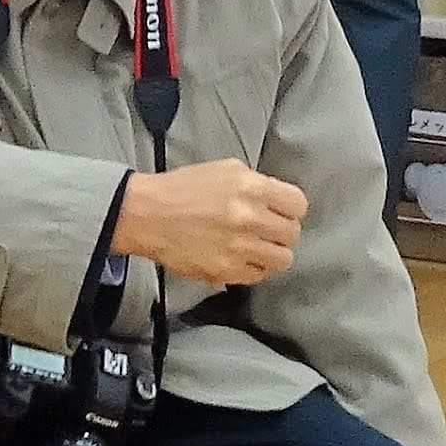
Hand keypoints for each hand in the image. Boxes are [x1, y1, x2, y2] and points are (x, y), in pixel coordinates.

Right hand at [116, 159, 307, 286]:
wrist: (147, 214)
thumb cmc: (183, 189)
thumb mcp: (226, 170)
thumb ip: (258, 184)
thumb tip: (278, 201)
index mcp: (252, 188)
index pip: (298, 205)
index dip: (291, 209)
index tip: (282, 212)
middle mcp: (249, 218)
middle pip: (292, 234)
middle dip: (281, 232)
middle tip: (267, 231)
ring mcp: (239, 247)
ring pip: (282, 260)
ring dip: (271, 253)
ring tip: (256, 247)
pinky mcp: (226, 270)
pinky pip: (258, 275)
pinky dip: (252, 268)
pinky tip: (240, 258)